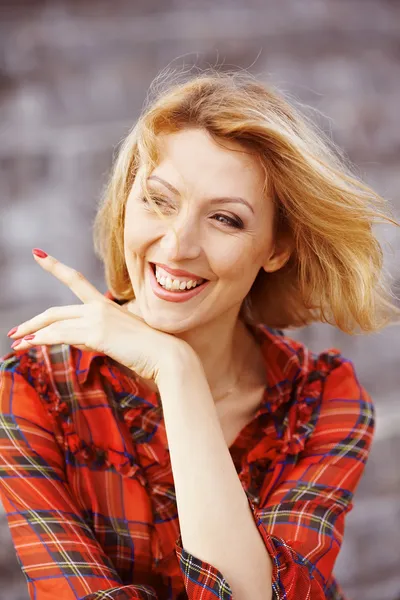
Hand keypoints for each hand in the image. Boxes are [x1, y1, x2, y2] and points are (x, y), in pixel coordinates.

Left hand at [7, 250, 187, 383]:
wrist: (168, 356)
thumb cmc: (151, 351)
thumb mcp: (123, 338)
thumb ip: (102, 336)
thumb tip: (83, 341)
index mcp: (107, 306)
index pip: (76, 281)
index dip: (55, 266)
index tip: (38, 254)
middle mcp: (99, 307)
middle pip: (56, 310)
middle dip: (33, 320)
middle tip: (15, 330)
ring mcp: (97, 319)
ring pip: (54, 323)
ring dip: (31, 333)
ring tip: (15, 343)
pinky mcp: (96, 334)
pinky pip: (60, 335)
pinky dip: (40, 340)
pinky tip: (27, 345)